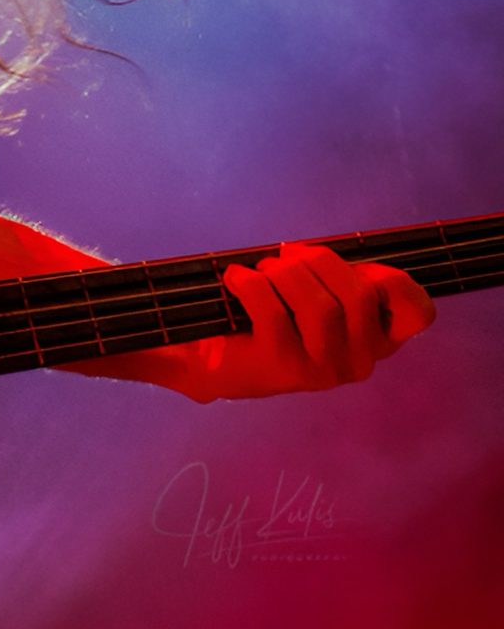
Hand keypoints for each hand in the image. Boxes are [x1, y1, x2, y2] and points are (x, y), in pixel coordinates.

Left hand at [188, 243, 433, 401]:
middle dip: (319, 261)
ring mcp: (322, 371)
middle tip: (287, 257)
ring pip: (320, 306)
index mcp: (376, 341)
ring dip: (285, 273)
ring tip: (263, 271)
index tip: (358, 267)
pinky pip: (273, 312)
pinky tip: (236, 280)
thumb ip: (337, 276)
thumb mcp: (315, 292)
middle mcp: (358, 362)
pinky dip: (251, 284)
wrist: (211, 356)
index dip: (396, 281)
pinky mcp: (283, 371)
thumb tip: (320, 258)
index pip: (417, 314)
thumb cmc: (271, 315)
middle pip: (360, 294)